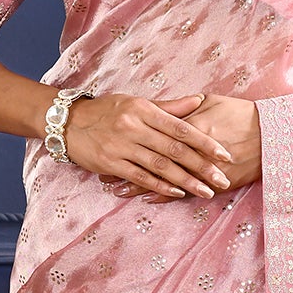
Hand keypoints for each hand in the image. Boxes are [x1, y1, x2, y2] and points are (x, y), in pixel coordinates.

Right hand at [64, 90, 234, 199]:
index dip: (205, 143)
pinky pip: (140, 177)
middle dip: (202, 167)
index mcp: (144, 110)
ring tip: (206, 191)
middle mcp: (134, 127)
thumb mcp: (137, 103)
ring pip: (160, 166)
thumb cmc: (108, 111)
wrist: (68, 123)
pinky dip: (160, 186)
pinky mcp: (111, 164)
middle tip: (222, 180)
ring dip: (186, 181)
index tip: (225, 155)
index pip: (181, 128)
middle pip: (175, 150)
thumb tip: (199, 100)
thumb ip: (169, 106)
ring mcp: (122, 146)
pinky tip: (178, 193)